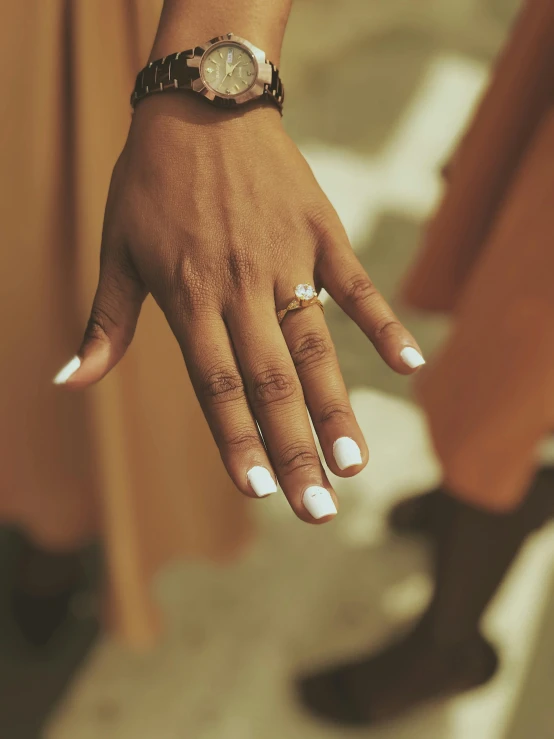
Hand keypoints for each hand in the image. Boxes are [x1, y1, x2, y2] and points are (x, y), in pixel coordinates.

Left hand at [60, 95, 424, 522]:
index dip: (236, 441)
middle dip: (293, 451)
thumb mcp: (115, 249)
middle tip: (317, 511)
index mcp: (188, 296)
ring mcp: (286, 260)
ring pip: (314, 346)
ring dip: (336, 408)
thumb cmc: (149, 180)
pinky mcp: (320, 232)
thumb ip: (103, 323)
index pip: (214, 386)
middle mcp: (240, 288)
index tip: (258, 491)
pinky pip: (356, 284)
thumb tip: (67, 383)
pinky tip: (411, 365)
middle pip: (269, 383)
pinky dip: (383, 323)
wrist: (200, 100)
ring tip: (354, 465)